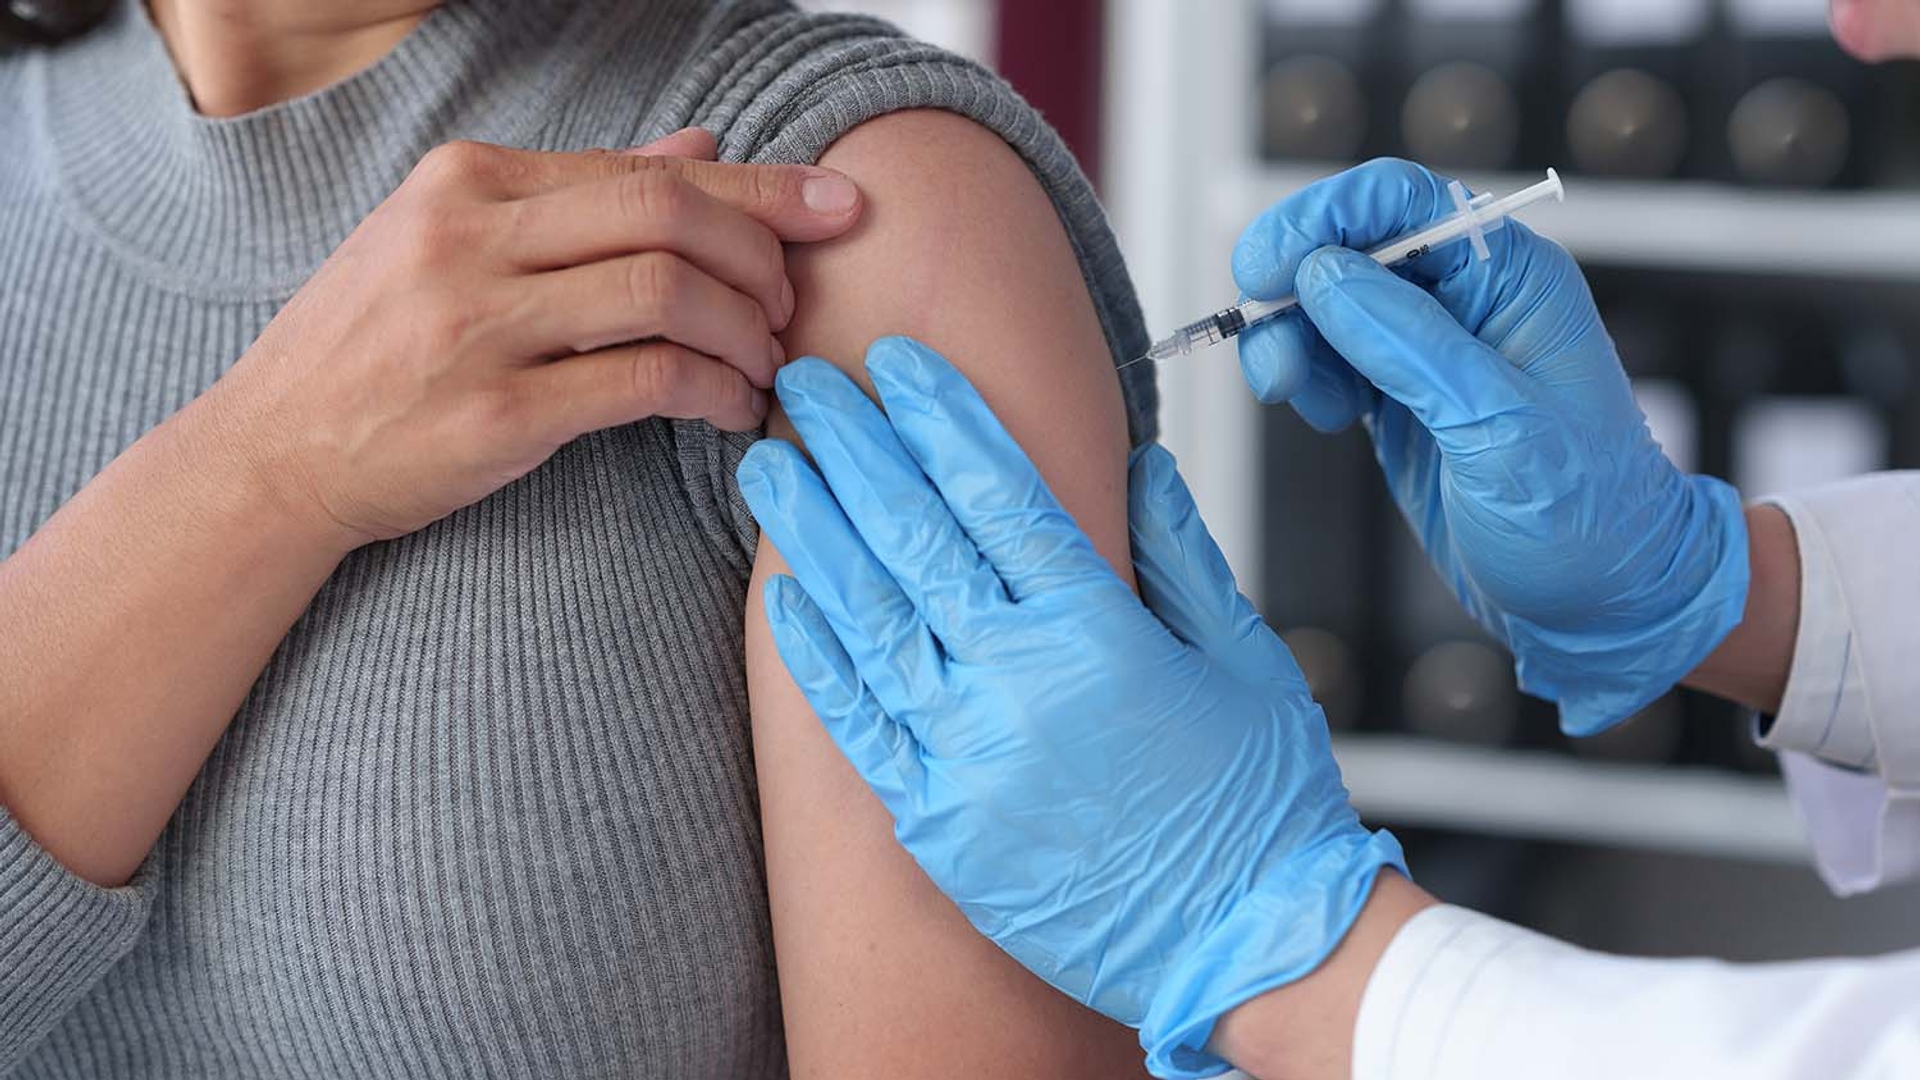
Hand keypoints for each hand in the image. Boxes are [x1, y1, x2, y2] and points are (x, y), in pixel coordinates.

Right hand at [207, 128, 862, 550]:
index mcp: (468, 179)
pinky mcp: (497, 415)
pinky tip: (734, 409)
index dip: (758, 188)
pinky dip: (714, 391)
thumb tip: (702, 144)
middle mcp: (471, 236)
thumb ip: (582, 194)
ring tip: (768, 362)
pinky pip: (644, 383)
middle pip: (668, 212)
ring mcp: (479, 325)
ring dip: (746, 329)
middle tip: (795, 302)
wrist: (272, 453)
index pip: (646, 167)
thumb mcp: (457, 240)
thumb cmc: (374, 345)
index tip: (834, 206)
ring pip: (665, 292)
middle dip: (763, 253)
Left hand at [735, 337, 1403, 1077]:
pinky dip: (818, 656)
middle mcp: (1023, 685)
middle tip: (806, 386)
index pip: (1002, 495)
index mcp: (1102, 634)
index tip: (899, 364)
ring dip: (812, 531)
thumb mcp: (1248, 661)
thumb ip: (1183, 557)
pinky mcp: (941, 824)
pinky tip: (784, 596)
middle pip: (917, 537)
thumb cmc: (1260, 810)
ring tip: (770, 466)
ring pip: (869, 619)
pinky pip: (859, 725)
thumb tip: (1138, 468)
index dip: (943, 419)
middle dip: (854, 449)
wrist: (1250, 950)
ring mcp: (971, 757)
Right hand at [1232, 159, 1749, 734]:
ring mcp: (1430, 350)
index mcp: (1510, 279)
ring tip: (1290, 394)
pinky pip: (1331, 360)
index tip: (1266, 267)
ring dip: (1290, 340)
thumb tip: (1323, 276)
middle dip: (1293, 290)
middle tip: (1272, 355)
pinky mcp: (1403, 396)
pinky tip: (1319, 414)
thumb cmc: (1584, 517)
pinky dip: (1306, 377)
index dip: (1324, 218)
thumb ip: (1410, 345)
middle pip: (1349, 249)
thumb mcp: (1499, 428)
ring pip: (1327, 306)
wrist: (1604, 600)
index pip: (1402, 202)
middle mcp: (1467, 300)